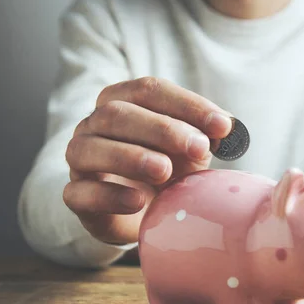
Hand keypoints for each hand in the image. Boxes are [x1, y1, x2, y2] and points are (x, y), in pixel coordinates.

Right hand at [62, 77, 232, 244]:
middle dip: (162, 129)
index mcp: (123, 102)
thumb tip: (227, 127)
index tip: (222, 125)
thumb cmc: (168, 171)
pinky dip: (109, 196)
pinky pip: (80, 193)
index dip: (187, 105)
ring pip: (89, 148)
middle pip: (117, 114)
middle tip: (198, 147)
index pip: (149, 90)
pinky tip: (138, 201)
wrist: (144, 213)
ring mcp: (80, 160)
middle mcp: (94, 125)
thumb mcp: (191, 150)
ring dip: (131, 157)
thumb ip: (206, 135)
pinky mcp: (76, 196)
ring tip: (165, 170)